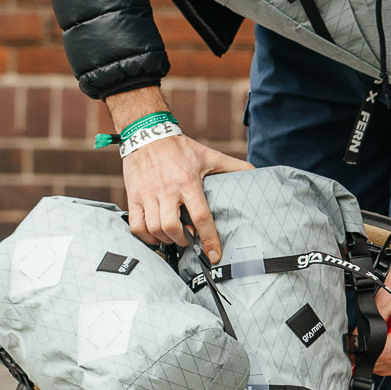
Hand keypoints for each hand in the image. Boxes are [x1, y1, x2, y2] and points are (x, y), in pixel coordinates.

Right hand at [106, 87, 250, 261]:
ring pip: (154, 228)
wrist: (147, 134)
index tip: (215, 255)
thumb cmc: (181, 148)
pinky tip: (155, 235)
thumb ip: (234, 167)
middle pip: (172, 227)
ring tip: (175, 238)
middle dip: (183, 241)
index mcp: (188, 182)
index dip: (209, 239)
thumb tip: (257, 173)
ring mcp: (147, 194)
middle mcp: (166, 190)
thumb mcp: (210, 156)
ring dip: (166, 240)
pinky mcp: (133, 196)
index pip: (200, 216)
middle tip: (189, 241)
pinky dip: (145, 236)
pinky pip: (136, 225)